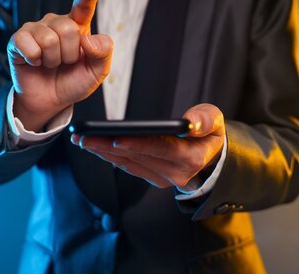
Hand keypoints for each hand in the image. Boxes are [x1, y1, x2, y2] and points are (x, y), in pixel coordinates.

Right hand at [7, 0, 113, 130]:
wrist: (49, 101)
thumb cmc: (72, 81)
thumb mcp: (96, 72)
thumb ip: (102, 53)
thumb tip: (89, 39)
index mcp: (78, 26)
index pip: (83, 6)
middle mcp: (56, 22)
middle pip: (68, 29)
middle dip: (70, 54)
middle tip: (65, 62)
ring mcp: (36, 29)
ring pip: (49, 39)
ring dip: (53, 60)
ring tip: (50, 63)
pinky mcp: (18, 39)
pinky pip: (29, 45)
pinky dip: (34, 60)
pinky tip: (34, 62)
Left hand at [71, 103, 224, 188]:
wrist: (212, 159)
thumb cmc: (210, 135)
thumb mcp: (216, 122)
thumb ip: (206, 120)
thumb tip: (191, 123)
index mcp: (190, 158)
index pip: (160, 150)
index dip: (137, 144)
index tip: (115, 138)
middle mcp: (174, 173)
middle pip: (137, 157)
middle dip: (108, 146)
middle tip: (84, 136)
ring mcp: (162, 178)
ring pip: (128, 164)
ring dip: (103, 152)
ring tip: (82, 139)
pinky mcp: (152, 177)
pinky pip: (128, 167)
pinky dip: (110, 157)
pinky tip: (94, 147)